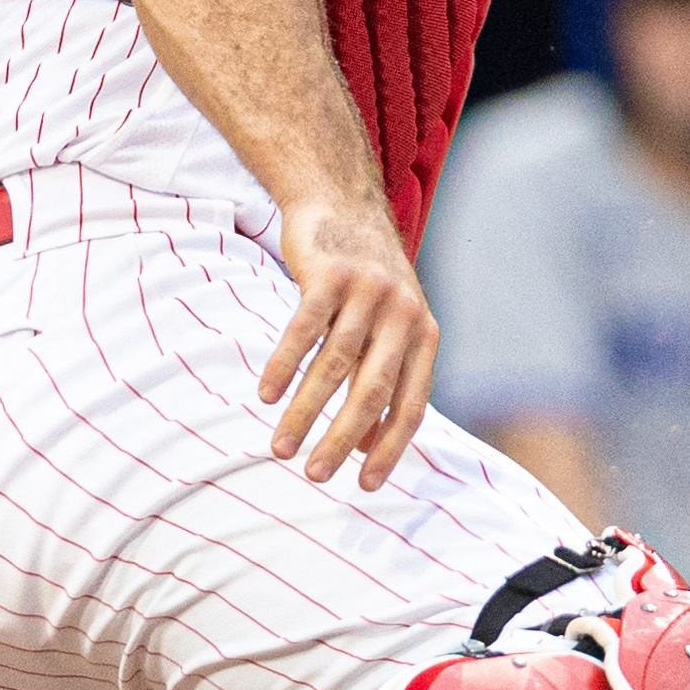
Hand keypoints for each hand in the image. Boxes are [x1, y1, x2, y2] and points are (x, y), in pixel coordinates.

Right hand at [260, 197, 436, 490]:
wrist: (342, 203)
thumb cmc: (362, 280)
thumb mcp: (387, 325)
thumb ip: (382, 377)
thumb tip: (364, 445)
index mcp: (424, 335)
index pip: (411, 405)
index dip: (390, 448)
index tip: (366, 487)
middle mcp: (404, 314)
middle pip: (372, 390)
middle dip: (342, 439)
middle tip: (316, 477)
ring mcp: (368, 292)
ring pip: (334, 365)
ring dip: (305, 411)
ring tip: (280, 446)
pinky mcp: (330, 275)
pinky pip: (303, 330)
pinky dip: (283, 365)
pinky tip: (266, 395)